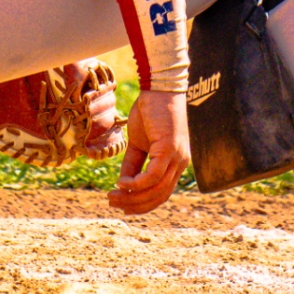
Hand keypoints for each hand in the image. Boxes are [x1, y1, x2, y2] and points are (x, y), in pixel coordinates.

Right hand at [108, 90, 189, 215]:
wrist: (159, 88)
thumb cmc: (150, 111)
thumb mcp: (139, 142)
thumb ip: (133, 163)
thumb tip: (123, 184)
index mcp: (175, 163)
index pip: (161, 194)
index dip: (142, 204)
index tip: (122, 206)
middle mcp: (180, 164)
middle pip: (159, 196)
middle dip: (135, 205)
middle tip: (113, 204)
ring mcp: (177, 157)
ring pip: (156, 190)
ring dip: (133, 197)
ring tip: (113, 197)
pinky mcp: (169, 149)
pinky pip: (153, 176)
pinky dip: (136, 183)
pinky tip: (121, 183)